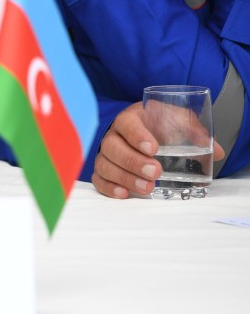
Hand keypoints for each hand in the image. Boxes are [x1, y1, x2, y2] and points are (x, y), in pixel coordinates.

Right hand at [92, 103, 225, 197]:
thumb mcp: (177, 119)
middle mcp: (113, 135)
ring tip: (147, 188)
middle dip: (133, 161)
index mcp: (130, 119)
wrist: (144, 126)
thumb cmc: (160, 123)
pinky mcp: (104, 169)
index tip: (153, 148)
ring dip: (124, 177)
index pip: (127, 124)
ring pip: (104, 164)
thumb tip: (215, 151)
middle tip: (156, 172)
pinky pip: (98, 179)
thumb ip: (194, 131)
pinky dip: (109, 187)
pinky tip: (124, 194)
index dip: (137, 136)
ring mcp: (106, 153)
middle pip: (112, 147)